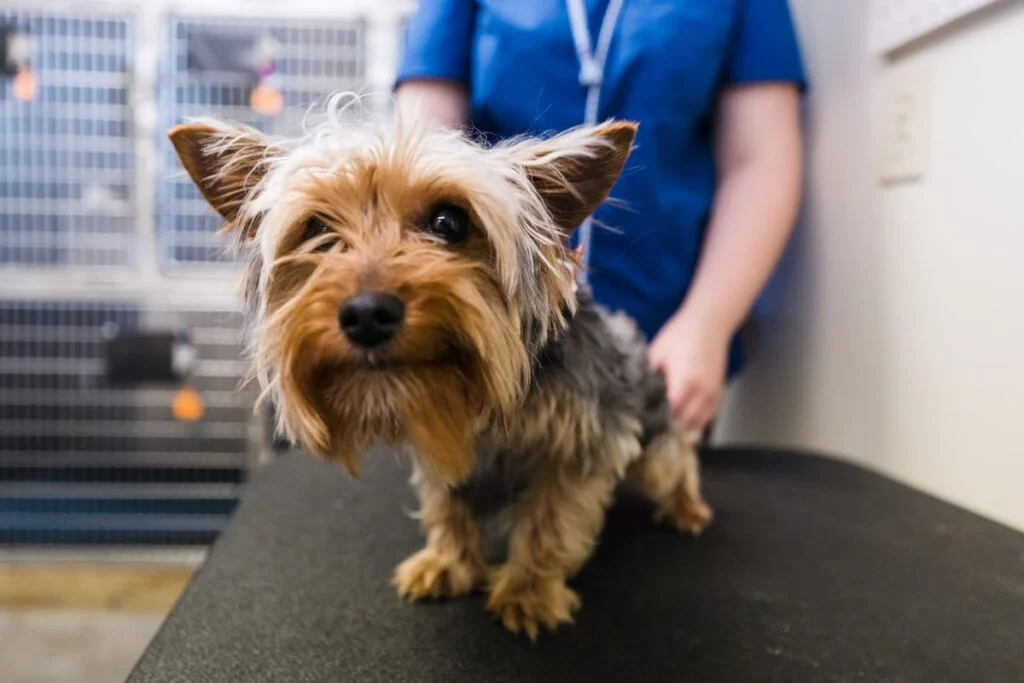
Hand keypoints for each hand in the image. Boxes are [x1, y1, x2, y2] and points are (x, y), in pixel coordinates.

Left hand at [648, 310, 730, 435]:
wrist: (709, 323)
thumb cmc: (680, 335)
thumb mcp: (656, 352)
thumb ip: (647, 375)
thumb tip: (634, 394)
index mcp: (683, 383)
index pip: (669, 415)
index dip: (655, 423)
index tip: (643, 426)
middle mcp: (701, 392)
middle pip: (683, 424)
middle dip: (668, 428)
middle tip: (651, 430)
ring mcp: (712, 394)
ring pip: (697, 425)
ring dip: (683, 428)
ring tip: (666, 429)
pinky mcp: (719, 393)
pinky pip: (708, 418)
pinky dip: (696, 422)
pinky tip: (684, 421)